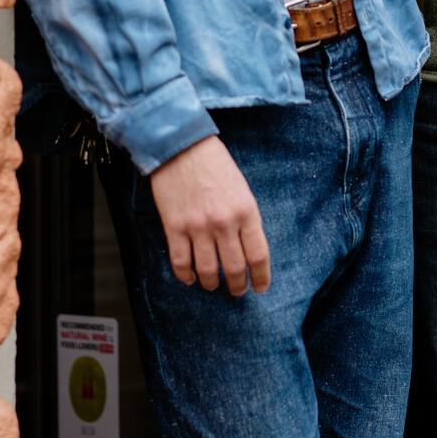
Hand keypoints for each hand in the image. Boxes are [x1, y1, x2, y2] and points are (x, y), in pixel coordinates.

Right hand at [150, 135, 270, 295]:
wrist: (181, 146)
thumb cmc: (215, 163)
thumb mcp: (241, 188)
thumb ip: (245, 217)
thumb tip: (247, 247)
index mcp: (246, 211)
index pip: (258, 255)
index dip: (261, 277)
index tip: (260, 287)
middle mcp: (224, 222)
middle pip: (235, 268)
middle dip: (238, 286)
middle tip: (237, 291)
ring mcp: (198, 227)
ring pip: (208, 271)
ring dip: (212, 284)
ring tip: (213, 285)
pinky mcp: (175, 227)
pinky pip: (181, 263)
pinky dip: (187, 276)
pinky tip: (191, 278)